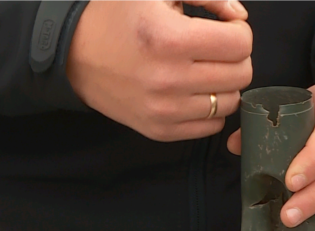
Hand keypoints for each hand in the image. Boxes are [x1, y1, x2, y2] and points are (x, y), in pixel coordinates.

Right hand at [66, 0, 252, 141]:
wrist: (72, 53)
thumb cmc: (117, 16)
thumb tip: (239, 17)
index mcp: (168, 39)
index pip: (240, 44)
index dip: (239, 31)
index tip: (224, 28)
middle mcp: (168, 79)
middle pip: (241, 74)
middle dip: (235, 57)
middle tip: (216, 48)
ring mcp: (164, 111)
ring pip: (230, 102)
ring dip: (224, 84)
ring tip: (203, 69)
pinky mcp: (159, 131)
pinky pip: (212, 126)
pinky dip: (210, 108)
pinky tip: (194, 91)